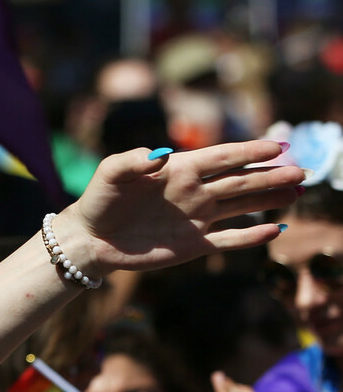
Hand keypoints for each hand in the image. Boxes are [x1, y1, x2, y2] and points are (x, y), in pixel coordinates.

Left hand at [52, 142, 300, 277]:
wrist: (90, 238)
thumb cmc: (99, 199)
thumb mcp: (110, 173)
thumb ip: (133, 160)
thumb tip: (162, 155)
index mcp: (180, 169)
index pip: (222, 157)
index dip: (250, 151)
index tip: (278, 146)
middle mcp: (195, 191)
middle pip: (241, 180)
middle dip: (271, 175)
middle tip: (302, 171)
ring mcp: (197, 218)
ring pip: (242, 206)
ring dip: (270, 199)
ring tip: (298, 192)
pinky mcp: (193, 245)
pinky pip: (228, 240)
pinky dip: (250, 237)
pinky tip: (274, 231)